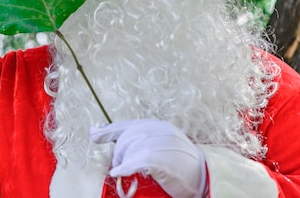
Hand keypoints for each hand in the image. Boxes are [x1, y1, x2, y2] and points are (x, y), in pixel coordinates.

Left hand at [90, 119, 206, 197]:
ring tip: (126, 170)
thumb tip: (117, 139)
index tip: (95, 134)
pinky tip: (120, 172)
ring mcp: (161, 143)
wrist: (205, 175)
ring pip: (130, 149)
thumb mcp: (163, 146)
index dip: (108, 130)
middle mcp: (159, 130)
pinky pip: (136, 161)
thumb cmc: (182, 164)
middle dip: (118, 152)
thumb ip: (142, 141)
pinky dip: (125, 167)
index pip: (128, 125)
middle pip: (126, 137)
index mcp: (158, 125)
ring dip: (123, 162)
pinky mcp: (161, 159)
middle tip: (119, 165)